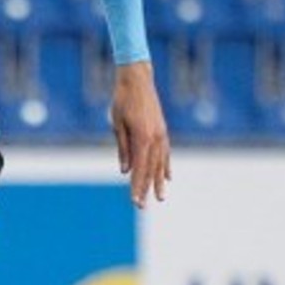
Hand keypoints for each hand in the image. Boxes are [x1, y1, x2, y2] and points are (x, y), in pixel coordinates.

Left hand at [110, 61, 170, 208]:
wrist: (137, 79)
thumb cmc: (122, 100)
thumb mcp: (117, 124)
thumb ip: (123, 148)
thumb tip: (125, 171)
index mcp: (142, 138)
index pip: (139, 168)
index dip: (137, 186)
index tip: (135, 201)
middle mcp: (156, 138)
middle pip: (151, 169)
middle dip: (146, 188)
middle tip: (143, 206)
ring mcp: (162, 134)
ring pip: (161, 163)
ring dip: (159, 181)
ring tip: (160, 197)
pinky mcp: (163, 131)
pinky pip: (165, 153)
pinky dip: (166, 166)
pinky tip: (168, 178)